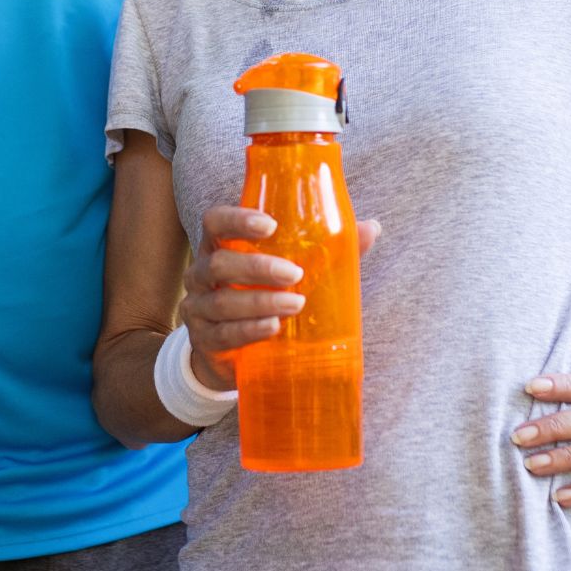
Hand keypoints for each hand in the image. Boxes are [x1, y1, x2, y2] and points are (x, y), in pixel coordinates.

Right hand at [181, 206, 380, 391]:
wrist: (232, 351)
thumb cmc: (264, 295)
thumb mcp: (289, 270)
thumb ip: (326, 249)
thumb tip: (372, 228)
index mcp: (220, 246)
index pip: (215, 221)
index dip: (237, 219)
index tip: (271, 225)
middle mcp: (202, 273)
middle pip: (219, 262)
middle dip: (257, 267)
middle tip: (295, 273)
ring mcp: (198, 308)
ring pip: (221, 302)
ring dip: (260, 302)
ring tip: (295, 304)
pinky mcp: (204, 341)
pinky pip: (223, 334)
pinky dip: (249, 330)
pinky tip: (273, 327)